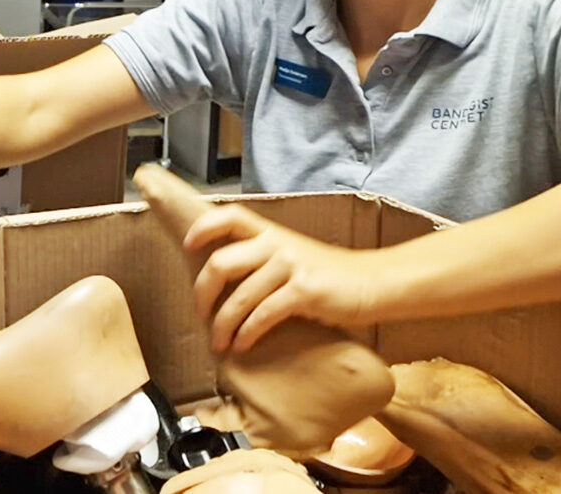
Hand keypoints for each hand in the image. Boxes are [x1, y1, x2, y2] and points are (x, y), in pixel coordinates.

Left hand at [185, 204, 383, 353]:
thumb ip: (261, 258)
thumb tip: (223, 278)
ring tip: (220, 343)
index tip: (187, 245)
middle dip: (202, 293)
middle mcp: (277, 244)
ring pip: (239, 296)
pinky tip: (243, 345)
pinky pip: (263, 314)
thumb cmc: (328, 274)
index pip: (229, 215)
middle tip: (199, 315)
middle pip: (221, 262)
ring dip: (223, 325)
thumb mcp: (292, 254)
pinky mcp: (305, 291)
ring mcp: (290, 266)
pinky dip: (247, 333)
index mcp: (271, 232)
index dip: (203, 227)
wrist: (372, 283)